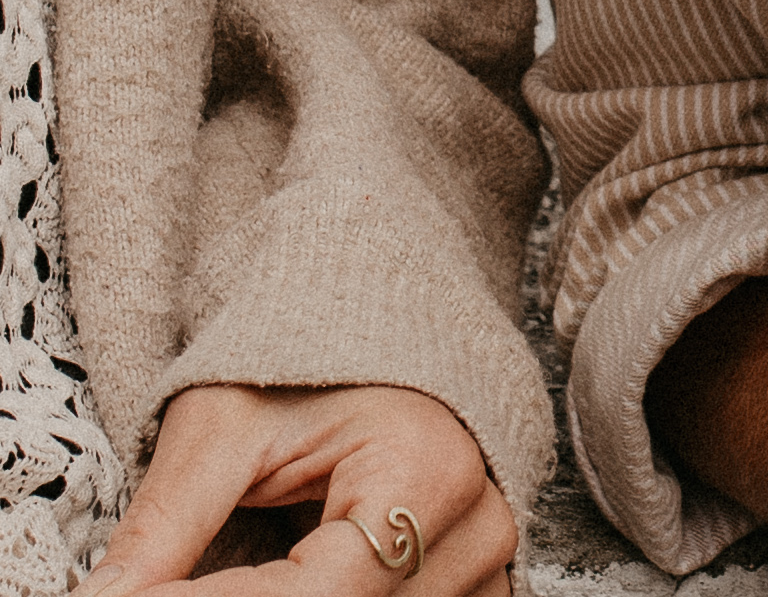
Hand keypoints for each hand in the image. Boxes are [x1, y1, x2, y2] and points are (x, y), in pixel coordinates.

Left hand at [91, 382, 513, 595]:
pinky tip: (288, 582)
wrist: (382, 314)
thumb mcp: (224, 423)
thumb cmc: (311, 354)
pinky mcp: (478, 580)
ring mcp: (487, 559)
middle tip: (163, 587)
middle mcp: (478, 526)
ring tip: (223, 573)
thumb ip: (166, 524)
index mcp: (427, 472)